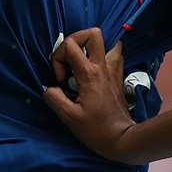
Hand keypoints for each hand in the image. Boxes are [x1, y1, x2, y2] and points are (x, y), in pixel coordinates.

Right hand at [43, 28, 136, 160]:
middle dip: (76, 40)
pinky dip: (103, 57)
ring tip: (82, 62)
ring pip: (109, 42)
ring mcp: (114, 70)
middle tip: (69, 59)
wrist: (122, 138)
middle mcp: (103, 66)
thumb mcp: (69, 117)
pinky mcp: (119, 77)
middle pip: (94, 33)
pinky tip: (94, 69)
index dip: (58, 58)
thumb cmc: (95, 129)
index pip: (70, 46)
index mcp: (89, 74)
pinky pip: (114, 56)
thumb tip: (48, 87)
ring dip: (93, 48)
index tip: (59, 79)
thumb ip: (54, 98)